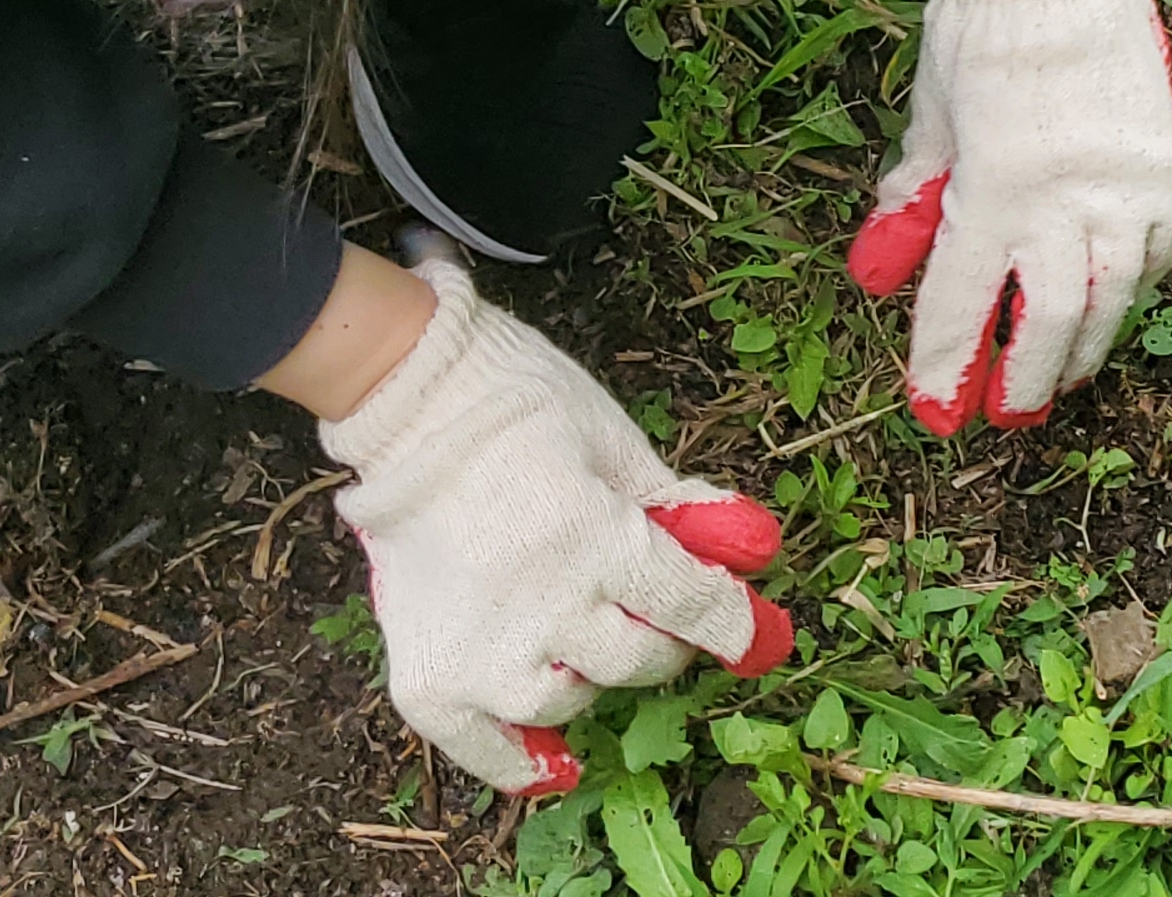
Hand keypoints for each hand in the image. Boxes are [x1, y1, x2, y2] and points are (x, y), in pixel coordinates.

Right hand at [316, 256, 793, 794]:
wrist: (413, 408)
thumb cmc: (524, 409)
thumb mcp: (617, 443)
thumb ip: (678, 505)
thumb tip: (752, 546)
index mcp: (597, 539)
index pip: (692, 605)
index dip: (734, 623)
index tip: (757, 637)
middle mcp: (543, 607)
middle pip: (637, 659)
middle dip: (663, 638)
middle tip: (652, 615)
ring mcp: (480, 653)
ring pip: (572, 700)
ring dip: (592, 674)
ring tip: (580, 637)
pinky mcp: (425, 678)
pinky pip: (484, 750)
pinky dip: (522, 761)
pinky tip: (554, 764)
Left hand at [847, 0, 1171, 433]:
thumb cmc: (977, 32)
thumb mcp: (927, 120)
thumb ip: (910, 202)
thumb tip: (878, 273)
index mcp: (995, 187)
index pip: (964, 302)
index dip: (946, 364)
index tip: (936, 410)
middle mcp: (1067, 196)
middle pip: (1049, 320)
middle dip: (1026, 379)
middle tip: (1009, 415)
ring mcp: (1126, 183)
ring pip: (1114, 295)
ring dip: (1086, 343)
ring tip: (1065, 373)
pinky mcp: (1166, 163)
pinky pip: (1160, 247)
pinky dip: (1137, 283)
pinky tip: (1116, 298)